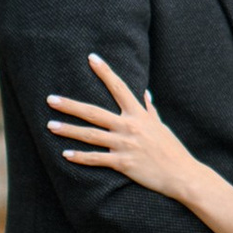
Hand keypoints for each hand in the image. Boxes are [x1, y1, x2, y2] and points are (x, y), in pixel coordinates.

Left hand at [49, 54, 201, 201]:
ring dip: (69, 130)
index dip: (105, 72)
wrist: (182, 174)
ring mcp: (125, 145)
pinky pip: (97, 159)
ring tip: (51, 125)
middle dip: (71, 105)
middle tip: (51, 99)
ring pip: (90, 135)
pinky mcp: (123, 163)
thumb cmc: (172, 150)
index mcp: (138, 114)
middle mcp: (129, 126)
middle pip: (94, 112)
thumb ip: (150, 110)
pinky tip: (66, 154)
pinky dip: (80, 157)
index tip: (91, 58)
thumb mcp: (161, 126)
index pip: (119, 87)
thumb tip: (146, 94)